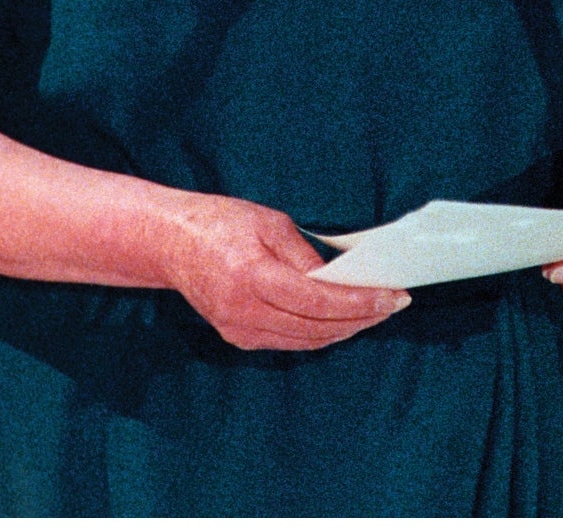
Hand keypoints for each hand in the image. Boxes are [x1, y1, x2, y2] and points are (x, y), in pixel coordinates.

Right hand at [163, 194, 408, 350]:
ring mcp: (239, 330)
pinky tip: (338, 319)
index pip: (319, 301)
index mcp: (251, 276)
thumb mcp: (267, 221)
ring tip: (373, 313)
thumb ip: (304, 254)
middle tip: (393, 304)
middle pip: (318, 327)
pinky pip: (290, 342)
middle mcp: (244, 311)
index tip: (392, 297)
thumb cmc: (217, 222)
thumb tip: (338, 281)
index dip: (360, 302)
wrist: (169, 242)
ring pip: (308, 341)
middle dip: (362, 318)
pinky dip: (319, 333)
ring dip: (344, 329)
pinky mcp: (238, 338)